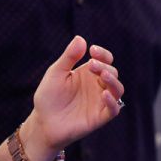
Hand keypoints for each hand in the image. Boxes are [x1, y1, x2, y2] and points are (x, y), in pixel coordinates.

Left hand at [22, 36, 124, 157]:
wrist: (43, 122)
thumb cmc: (49, 97)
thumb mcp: (56, 73)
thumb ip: (69, 57)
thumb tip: (81, 38)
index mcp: (89, 74)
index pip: (105, 60)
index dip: (103, 54)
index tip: (92, 50)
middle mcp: (97, 86)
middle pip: (112, 73)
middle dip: (105, 67)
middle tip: (91, 66)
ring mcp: (100, 102)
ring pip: (118, 89)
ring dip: (113, 81)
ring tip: (102, 76)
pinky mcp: (100, 117)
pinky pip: (114, 109)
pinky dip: (113, 102)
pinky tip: (104, 94)